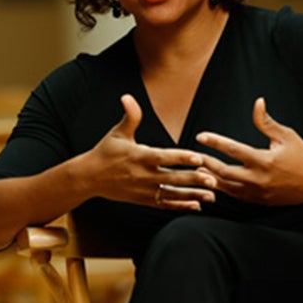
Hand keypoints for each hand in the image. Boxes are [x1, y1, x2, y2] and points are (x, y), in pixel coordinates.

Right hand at [83, 94, 215, 209]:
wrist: (89, 177)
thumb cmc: (105, 152)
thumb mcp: (117, 133)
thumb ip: (130, 116)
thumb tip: (128, 97)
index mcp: (139, 156)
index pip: (164, 157)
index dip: (182, 157)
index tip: (199, 158)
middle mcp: (143, 175)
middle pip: (173, 178)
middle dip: (194, 179)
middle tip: (214, 180)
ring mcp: (143, 190)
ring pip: (172, 194)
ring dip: (192, 195)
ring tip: (212, 196)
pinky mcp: (143, 200)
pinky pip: (165, 204)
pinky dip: (181, 205)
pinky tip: (196, 205)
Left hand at [195, 97, 302, 204]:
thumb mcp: (286, 136)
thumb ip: (267, 122)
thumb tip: (257, 102)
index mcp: (265, 161)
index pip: (233, 150)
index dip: (215, 142)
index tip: (200, 136)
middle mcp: (259, 179)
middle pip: (224, 172)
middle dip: (206, 163)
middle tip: (192, 156)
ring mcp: (259, 193)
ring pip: (228, 188)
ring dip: (211, 178)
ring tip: (198, 169)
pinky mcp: (261, 201)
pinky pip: (237, 196)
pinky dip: (224, 190)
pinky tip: (215, 182)